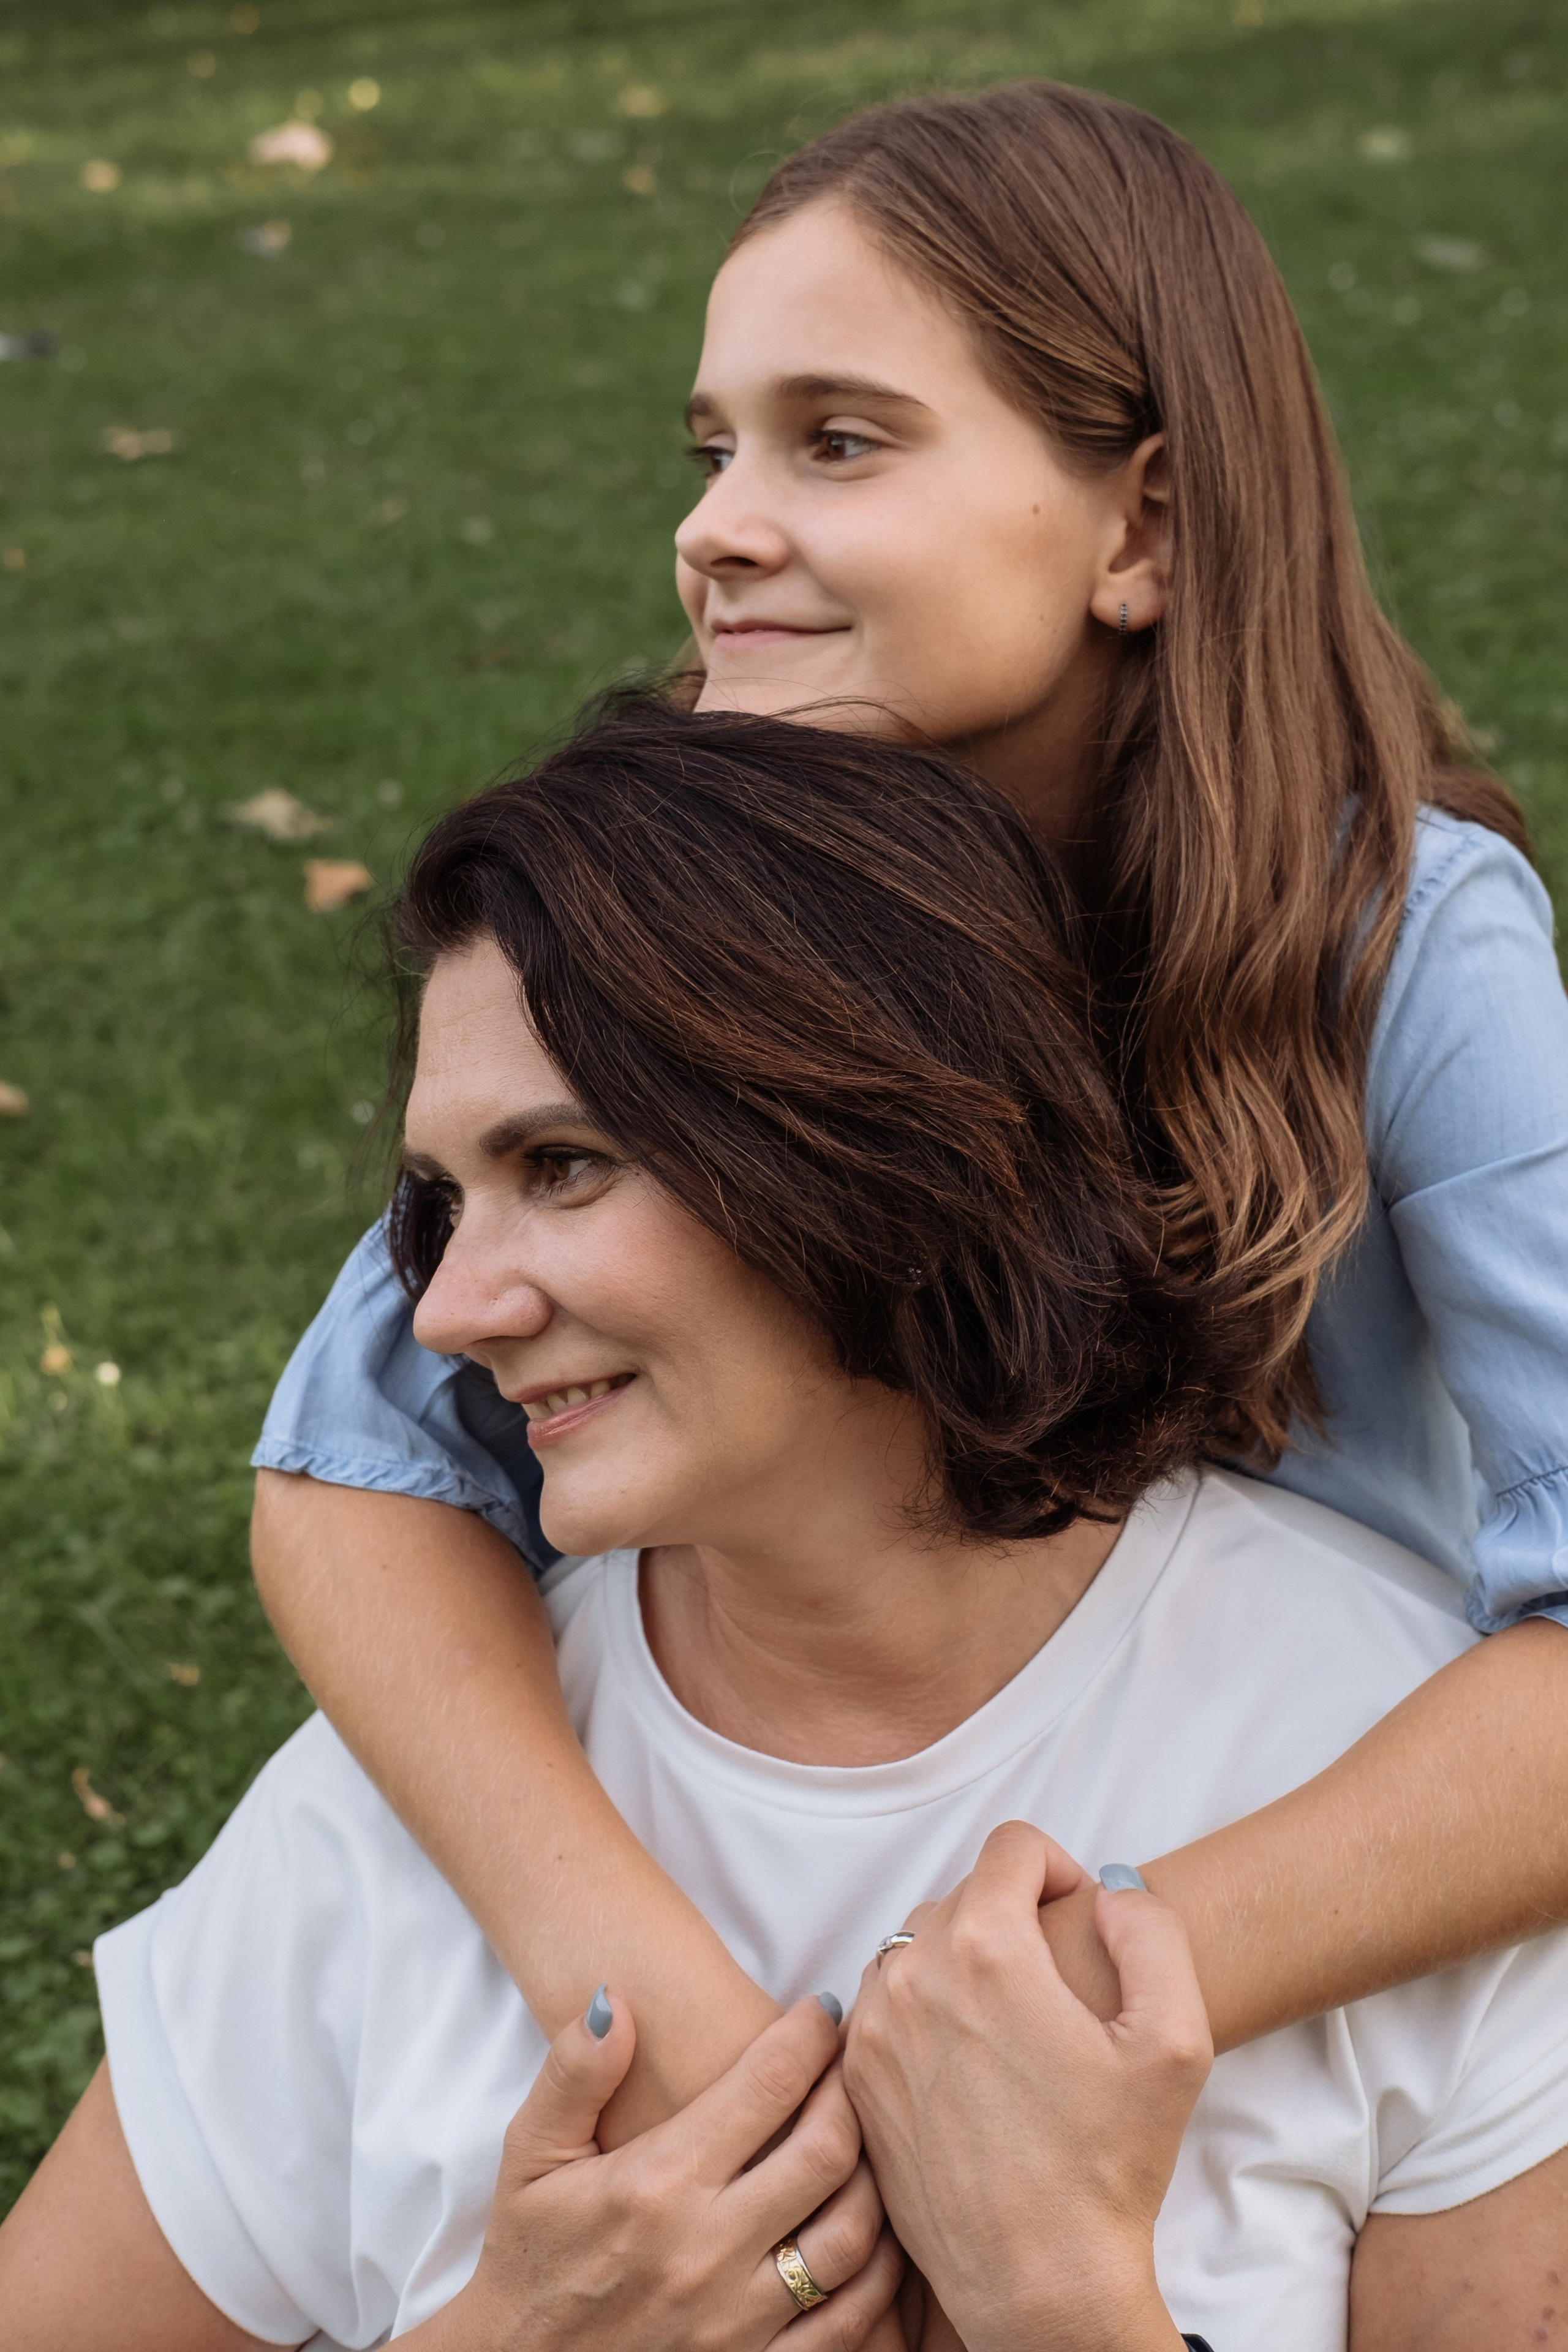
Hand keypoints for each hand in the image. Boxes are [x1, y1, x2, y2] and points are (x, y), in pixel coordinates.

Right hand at [422, 1988, 904, 2351]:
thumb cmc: (529, 2255)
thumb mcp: (529, 2156)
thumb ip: (572, 2076)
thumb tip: (613, 1999)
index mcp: (656, 2184)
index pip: (765, 2086)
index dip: (809, 2034)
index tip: (823, 2008)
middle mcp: (707, 2249)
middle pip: (826, 2150)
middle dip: (853, 2091)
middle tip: (858, 2060)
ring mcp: (738, 2318)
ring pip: (851, 2234)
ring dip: (875, 2175)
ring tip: (872, 2136)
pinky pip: (849, 2321)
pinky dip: (881, 2272)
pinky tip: (880, 2229)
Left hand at [844, 1822, 1209, 2351]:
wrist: (1039, 2282)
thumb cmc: (1111, 2168)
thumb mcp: (1176, 2040)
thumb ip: (1152, 1932)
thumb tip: (1108, 1884)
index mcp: (989, 1950)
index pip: (1012, 1846)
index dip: (1058, 1868)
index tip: (1079, 1918)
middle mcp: (914, 1975)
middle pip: (963, 1894)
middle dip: (1012, 1917)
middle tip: (1054, 1984)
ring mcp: (874, 2029)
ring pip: (915, 1945)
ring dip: (961, 1960)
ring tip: (1010, 2025)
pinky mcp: (855, 2079)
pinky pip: (883, 2004)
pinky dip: (921, 2011)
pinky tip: (967, 2064)